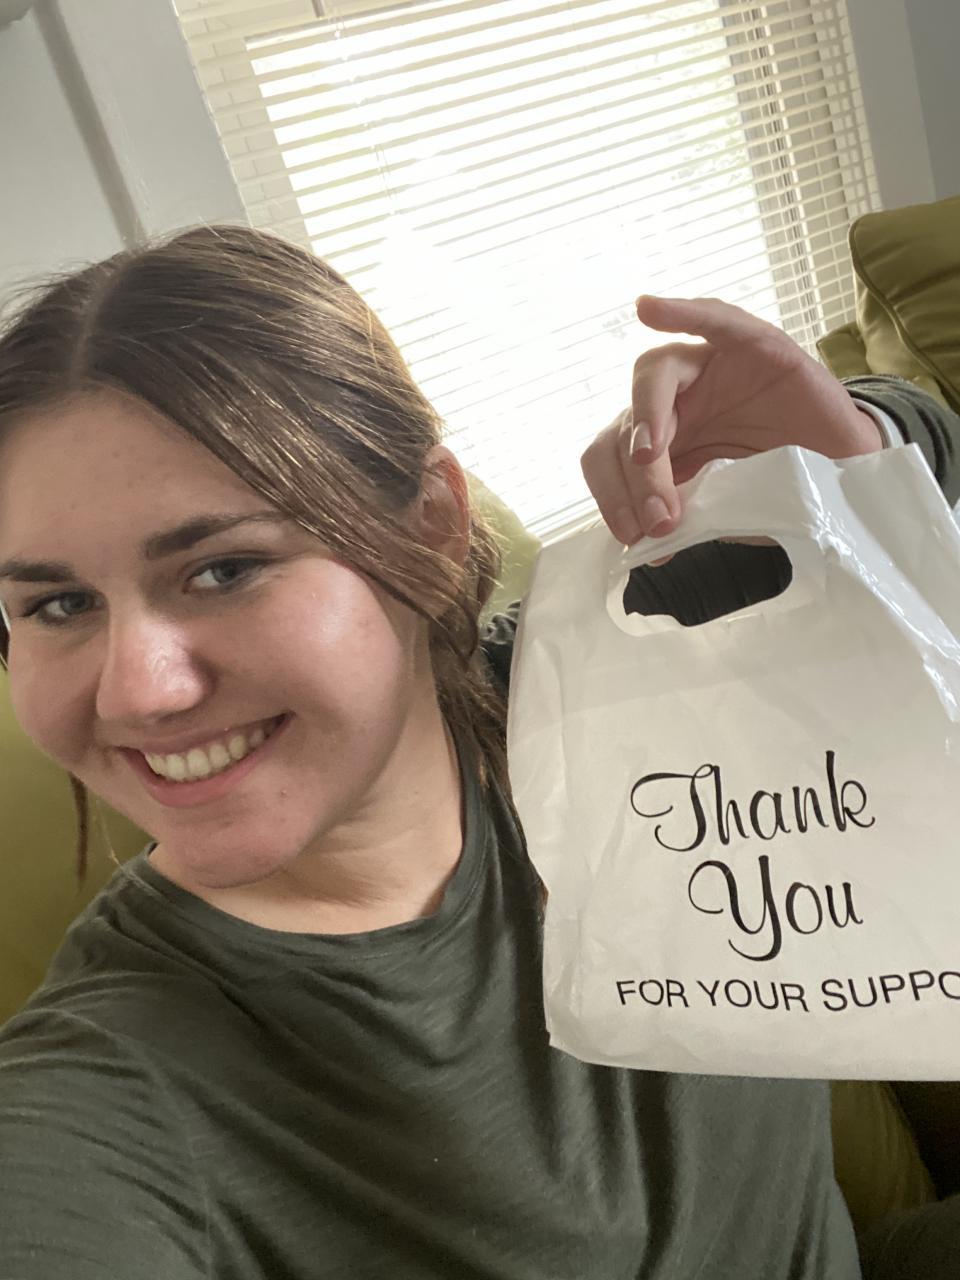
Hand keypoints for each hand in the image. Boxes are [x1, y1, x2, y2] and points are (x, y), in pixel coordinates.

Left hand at [581, 295, 883, 544]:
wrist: (846, 470)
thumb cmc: (781, 487)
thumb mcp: (725, 509)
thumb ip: (686, 518)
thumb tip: (647, 549)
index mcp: (658, 442)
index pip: (608, 456)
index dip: (612, 495)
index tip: (632, 536)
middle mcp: (674, 402)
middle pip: (626, 424)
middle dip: (637, 478)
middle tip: (660, 519)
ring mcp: (709, 369)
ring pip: (654, 375)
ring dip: (646, 418)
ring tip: (650, 457)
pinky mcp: (750, 344)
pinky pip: (713, 320)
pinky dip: (682, 313)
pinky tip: (650, 309)